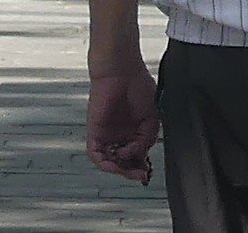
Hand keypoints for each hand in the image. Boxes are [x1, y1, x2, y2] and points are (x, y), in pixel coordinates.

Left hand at [86, 66, 159, 183]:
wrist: (122, 71)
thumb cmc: (137, 86)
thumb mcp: (152, 118)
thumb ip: (146, 140)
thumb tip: (137, 155)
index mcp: (134, 132)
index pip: (136, 157)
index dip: (142, 167)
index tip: (148, 172)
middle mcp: (120, 135)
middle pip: (123, 163)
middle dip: (132, 172)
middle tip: (140, 176)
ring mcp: (107, 134)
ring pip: (109, 161)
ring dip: (119, 170)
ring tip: (129, 170)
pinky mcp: (95, 130)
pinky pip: (95, 153)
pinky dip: (104, 162)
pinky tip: (116, 162)